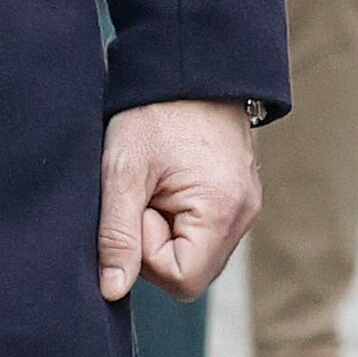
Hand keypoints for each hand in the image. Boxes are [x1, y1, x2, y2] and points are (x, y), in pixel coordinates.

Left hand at [101, 99, 261, 300]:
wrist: (189, 65)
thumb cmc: (154, 112)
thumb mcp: (123, 171)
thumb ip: (117, 235)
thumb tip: (112, 291)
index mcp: (223, 211)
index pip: (182, 279)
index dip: (147, 254)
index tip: (137, 208)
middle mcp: (244, 215)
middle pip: (191, 270)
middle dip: (155, 243)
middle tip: (143, 195)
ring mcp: (245, 207)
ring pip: (195, 252)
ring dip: (165, 230)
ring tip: (156, 186)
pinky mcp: (237, 197)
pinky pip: (203, 231)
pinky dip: (179, 217)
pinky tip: (168, 184)